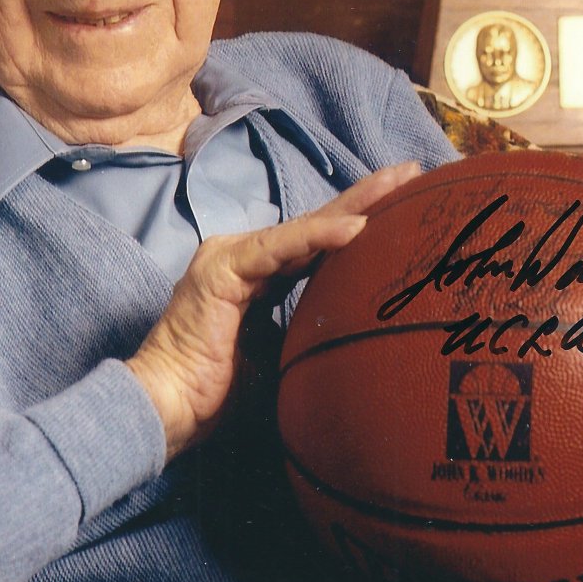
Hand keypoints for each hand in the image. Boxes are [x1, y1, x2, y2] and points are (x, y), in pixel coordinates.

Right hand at [128, 162, 420, 459]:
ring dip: (354, 206)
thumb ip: (308, 332)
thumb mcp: (280, 357)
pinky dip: (318, 237)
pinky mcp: (222, 269)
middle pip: (316, 225)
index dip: (360, 223)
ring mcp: (231, 256)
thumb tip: (355, 334)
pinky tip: (356, 227)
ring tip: (397, 184)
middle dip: (367, 198)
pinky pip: (279, 248)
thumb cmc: (217, 394)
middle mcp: (245, 255)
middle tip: (412, 172)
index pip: (317, 243)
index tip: (404, 205)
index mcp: (258, 275)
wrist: (170, 409)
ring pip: (303, 227)